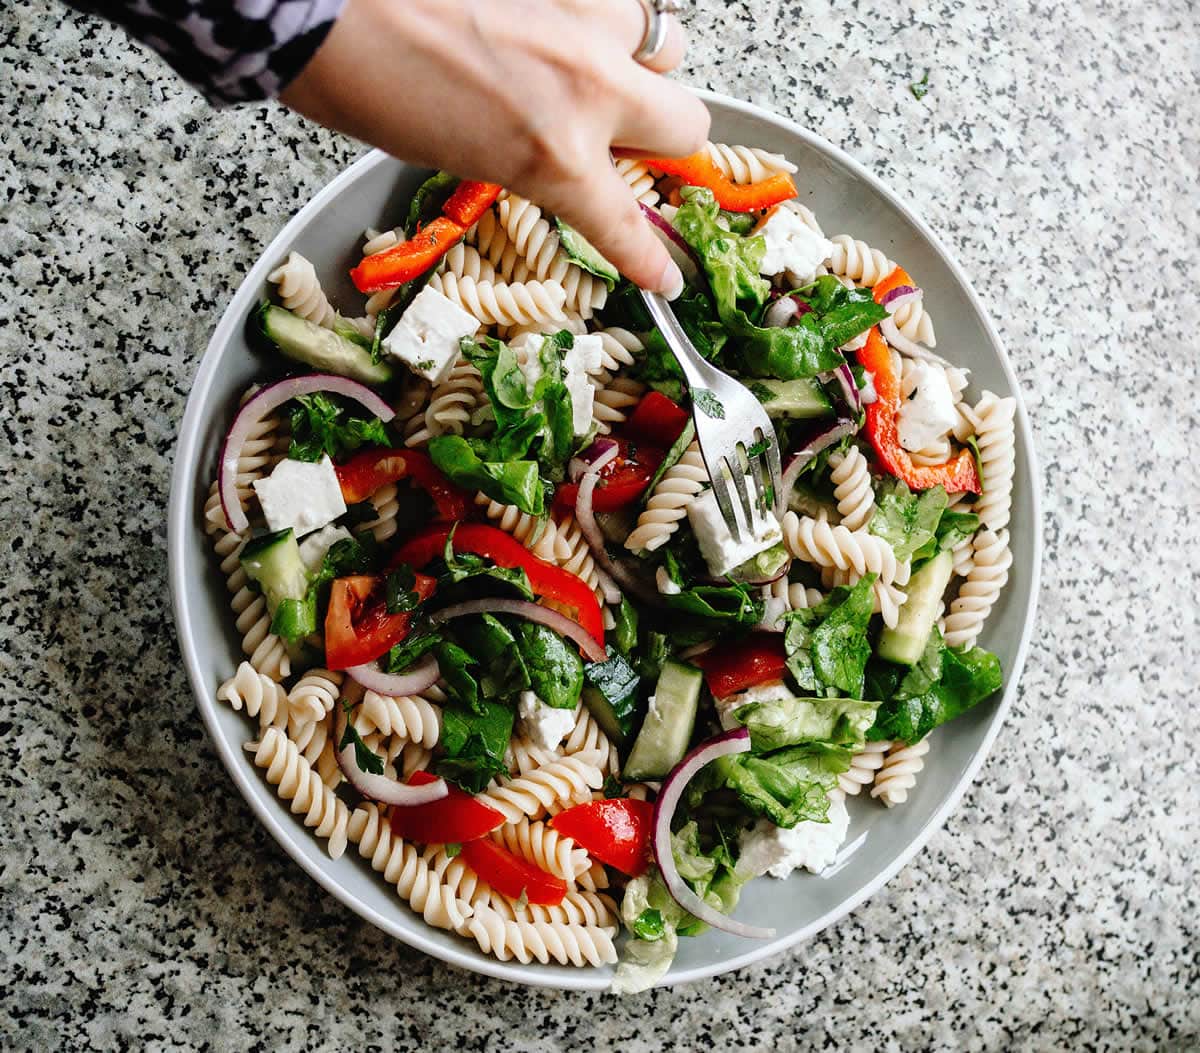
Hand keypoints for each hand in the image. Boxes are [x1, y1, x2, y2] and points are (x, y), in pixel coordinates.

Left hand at [281, 0, 708, 293]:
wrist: (327, 0)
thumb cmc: (364, 84)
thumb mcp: (455, 157)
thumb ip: (527, 162)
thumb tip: (553, 155)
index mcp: (557, 157)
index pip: (627, 227)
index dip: (651, 259)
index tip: (665, 275)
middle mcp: (591, 88)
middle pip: (688, 123)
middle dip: (665, 141)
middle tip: (625, 144)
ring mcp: (585, 18)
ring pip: (666, 43)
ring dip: (640, 64)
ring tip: (592, 65)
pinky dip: (596, 17)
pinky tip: (554, 23)